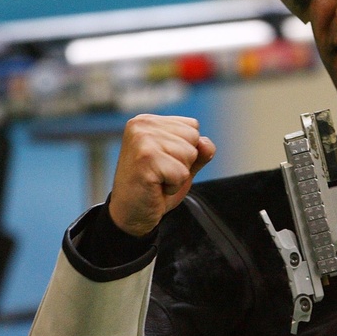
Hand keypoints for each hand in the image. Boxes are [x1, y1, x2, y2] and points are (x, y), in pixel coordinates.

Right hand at [109, 114, 215, 236]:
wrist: (130, 214)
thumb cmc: (154, 187)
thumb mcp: (182, 164)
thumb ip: (199, 150)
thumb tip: (206, 143)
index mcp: (148, 121)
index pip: (193, 126)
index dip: (186, 150)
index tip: (164, 162)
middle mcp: (142, 125)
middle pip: (193, 138)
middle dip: (184, 161)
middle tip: (160, 172)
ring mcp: (142, 140)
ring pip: (190, 154)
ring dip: (179, 174)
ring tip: (158, 179)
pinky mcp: (145, 159)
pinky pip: (182, 173)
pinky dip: (173, 185)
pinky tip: (155, 187)